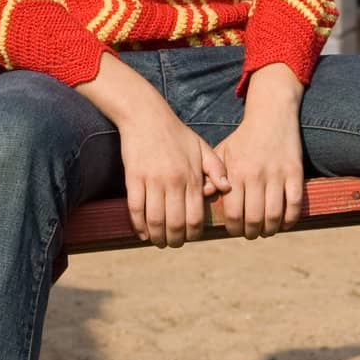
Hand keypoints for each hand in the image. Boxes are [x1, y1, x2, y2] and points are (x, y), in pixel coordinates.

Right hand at [118, 96, 231, 248]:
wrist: (146, 115)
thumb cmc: (176, 133)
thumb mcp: (201, 147)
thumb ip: (216, 168)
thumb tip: (226, 189)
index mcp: (192, 177)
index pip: (196, 217)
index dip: (193, 233)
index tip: (189, 237)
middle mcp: (174, 181)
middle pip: (176, 224)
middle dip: (175, 240)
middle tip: (173, 244)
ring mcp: (153, 180)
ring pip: (155, 220)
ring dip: (157, 237)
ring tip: (158, 242)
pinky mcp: (134, 178)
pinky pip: (136, 209)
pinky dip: (138, 225)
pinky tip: (142, 233)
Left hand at [210, 77, 304, 238]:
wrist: (271, 116)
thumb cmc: (243, 139)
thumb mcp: (223, 152)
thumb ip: (212, 175)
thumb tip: (204, 196)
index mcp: (235, 172)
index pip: (233, 213)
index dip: (233, 228)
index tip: (234, 230)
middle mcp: (255, 174)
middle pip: (254, 218)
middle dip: (251, 232)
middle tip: (250, 233)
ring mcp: (277, 174)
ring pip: (274, 215)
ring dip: (270, 229)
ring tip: (266, 230)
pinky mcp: (295, 172)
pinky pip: (295, 204)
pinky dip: (290, 220)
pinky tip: (284, 223)